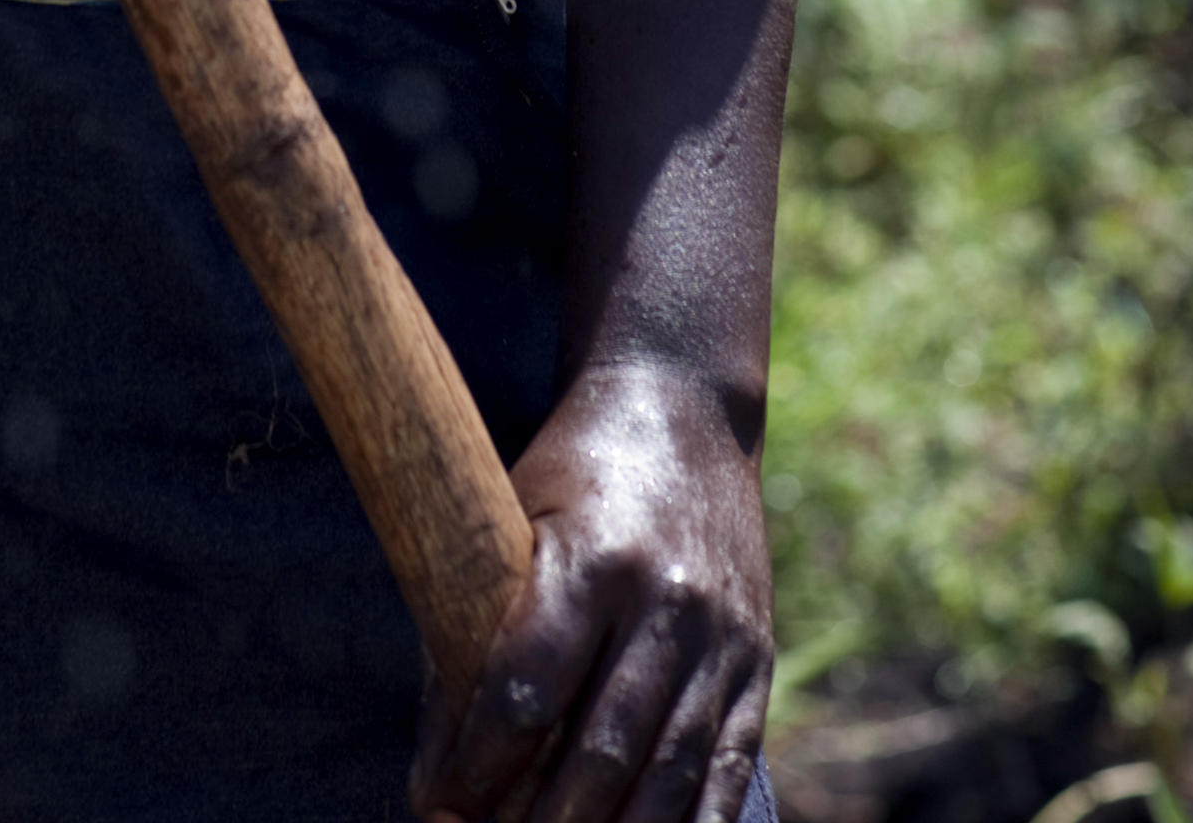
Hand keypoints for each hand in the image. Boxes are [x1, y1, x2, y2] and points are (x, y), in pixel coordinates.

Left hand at [413, 361, 773, 822]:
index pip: (531, 685)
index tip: (440, 801)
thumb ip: (477, 632)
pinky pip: (727, 771)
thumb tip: (437, 765)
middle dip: (543, 821)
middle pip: (604, 746)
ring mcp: (722, 638)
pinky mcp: (755, 664)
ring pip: (669, 772)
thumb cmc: (573, 470)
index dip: (481, 760)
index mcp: (597, 558)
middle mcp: (669, 602)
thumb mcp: (512, 521)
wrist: (684, 410)